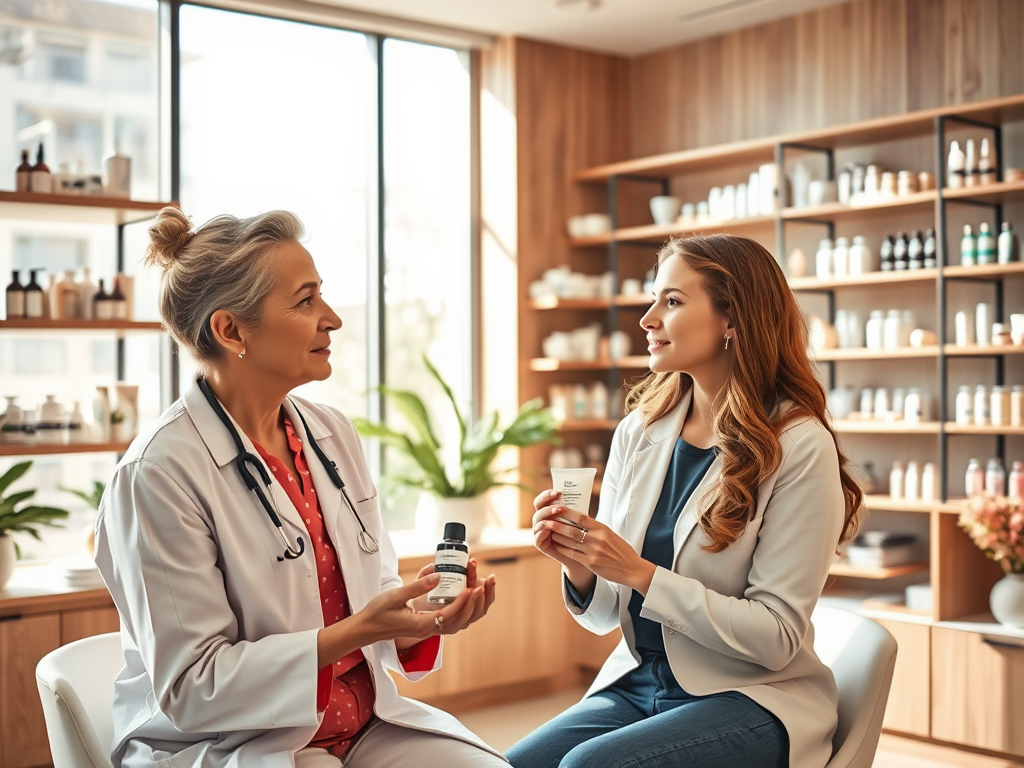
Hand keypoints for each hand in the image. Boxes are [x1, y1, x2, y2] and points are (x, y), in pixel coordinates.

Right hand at [354, 573, 479, 644]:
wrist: (366, 628)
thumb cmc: (378, 612)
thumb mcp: (396, 595)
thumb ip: (418, 585)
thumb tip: (438, 575)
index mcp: (420, 625)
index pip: (448, 614)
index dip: (461, 601)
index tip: (470, 588)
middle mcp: (426, 630)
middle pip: (456, 620)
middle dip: (469, 605)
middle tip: (479, 588)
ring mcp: (426, 629)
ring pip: (453, 622)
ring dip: (465, 608)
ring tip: (474, 591)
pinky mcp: (424, 626)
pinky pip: (446, 620)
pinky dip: (457, 609)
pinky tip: (461, 597)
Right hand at [531, 489, 582, 570]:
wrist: (580, 552)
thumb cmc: (579, 532)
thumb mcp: (577, 517)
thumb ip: (573, 508)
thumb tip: (579, 491)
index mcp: (548, 512)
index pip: (542, 500)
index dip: (546, 495)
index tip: (557, 492)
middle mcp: (541, 520)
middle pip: (538, 508)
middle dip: (549, 505)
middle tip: (560, 507)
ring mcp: (539, 532)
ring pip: (537, 521)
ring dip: (547, 516)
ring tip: (558, 514)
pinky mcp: (540, 544)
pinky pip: (537, 537)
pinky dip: (542, 531)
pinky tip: (549, 528)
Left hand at [534, 496, 655, 595]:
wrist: (632, 569)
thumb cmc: (622, 550)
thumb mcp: (611, 535)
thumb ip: (597, 528)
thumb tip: (582, 520)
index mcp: (603, 529)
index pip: (582, 517)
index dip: (567, 512)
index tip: (557, 508)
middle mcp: (598, 539)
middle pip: (573, 530)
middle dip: (557, 525)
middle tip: (546, 520)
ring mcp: (594, 551)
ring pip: (570, 542)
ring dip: (558, 537)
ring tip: (548, 532)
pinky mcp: (592, 563)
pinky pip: (573, 554)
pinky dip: (563, 550)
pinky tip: (556, 546)